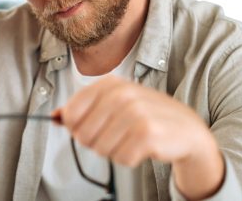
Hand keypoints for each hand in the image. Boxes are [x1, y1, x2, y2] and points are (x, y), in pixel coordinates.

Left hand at [53, 76, 224, 199]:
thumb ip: (83, 109)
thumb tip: (54, 116)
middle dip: (96, 142)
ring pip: (101, 148)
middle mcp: (122, 94)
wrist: (187, 130)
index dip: (77, 127)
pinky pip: (121, 158)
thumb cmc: (146, 116)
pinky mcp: (148, 134)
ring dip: (114, 151)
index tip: (91, 128)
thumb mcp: (114, 104)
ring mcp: (136, 113)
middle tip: (117, 135)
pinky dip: (129, 158)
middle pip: (83, 134)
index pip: (71, 113)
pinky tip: (143, 147)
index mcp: (110, 84)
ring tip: (132, 139)